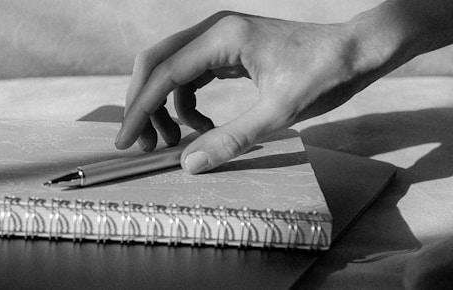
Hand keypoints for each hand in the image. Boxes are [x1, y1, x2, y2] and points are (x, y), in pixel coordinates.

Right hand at [114, 11, 397, 173]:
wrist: (355, 51)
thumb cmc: (324, 74)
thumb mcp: (278, 113)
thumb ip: (231, 138)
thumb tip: (188, 164)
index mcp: (223, 37)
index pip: (164, 72)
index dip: (139, 109)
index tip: (125, 140)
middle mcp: (214, 30)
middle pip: (155, 64)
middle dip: (142, 104)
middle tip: (140, 144)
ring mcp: (219, 38)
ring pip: (169, 70)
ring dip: (162, 106)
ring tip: (170, 141)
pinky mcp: (226, 50)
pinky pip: (190, 75)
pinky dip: (184, 103)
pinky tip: (199, 127)